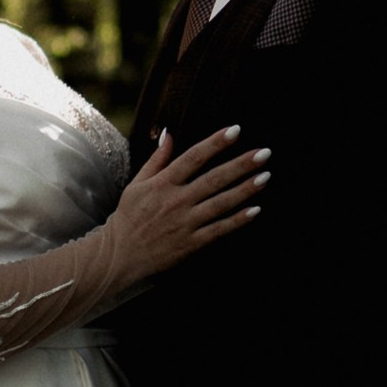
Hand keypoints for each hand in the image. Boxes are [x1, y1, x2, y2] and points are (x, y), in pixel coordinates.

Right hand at [101, 125, 268, 289]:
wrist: (120, 255)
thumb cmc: (129, 217)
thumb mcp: (137, 183)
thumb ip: (157, 159)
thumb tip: (168, 134)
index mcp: (163, 183)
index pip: (193, 157)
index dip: (215, 143)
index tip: (235, 131)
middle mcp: (176, 201)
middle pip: (214, 179)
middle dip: (241, 165)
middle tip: (264, 153)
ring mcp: (185, 223)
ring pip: (221, 203)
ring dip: (245, 189)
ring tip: (265, 176)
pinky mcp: (191, 243)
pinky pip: (219, 229)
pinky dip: (237, 220)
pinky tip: (255, 210)